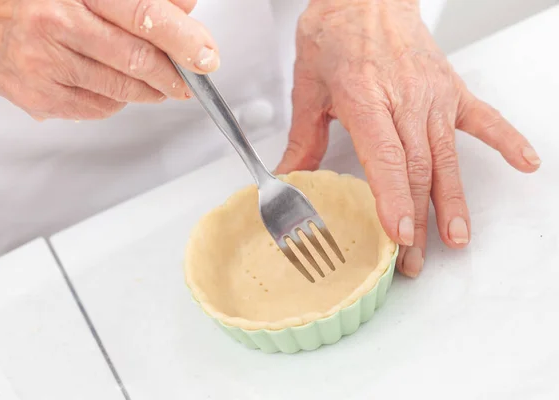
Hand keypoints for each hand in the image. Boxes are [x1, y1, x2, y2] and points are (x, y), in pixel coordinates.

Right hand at [0, 0, 218, 119]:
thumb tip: (184, 6)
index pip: (144, 15)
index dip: (183, 39)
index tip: (206, 56)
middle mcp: (56, 26)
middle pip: (137, 60)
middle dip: (175, 75)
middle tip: (192, 77)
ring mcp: (45, 66)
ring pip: (122, 90)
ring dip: (152, 90)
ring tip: (161, 82)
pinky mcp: (40, 98)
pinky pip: (98, 108)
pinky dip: (119, 100)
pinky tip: (119, 87)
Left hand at [276, 0, 540, 277]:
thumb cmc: (336, 33)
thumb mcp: (309, 86)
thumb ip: (304, 137)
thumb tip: (288, 175)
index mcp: (366, 100)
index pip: (385, 158)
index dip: (394, 199)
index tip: (401, 234)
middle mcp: (405, 100)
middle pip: (416, 169)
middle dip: (417, 219)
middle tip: (413, 260)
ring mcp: (433, 96)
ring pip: (445, 157)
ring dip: (452, 201)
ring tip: (457, 237)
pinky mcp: (450, 89)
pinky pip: (483, 118)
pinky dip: (505, 140)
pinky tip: (524, 163)